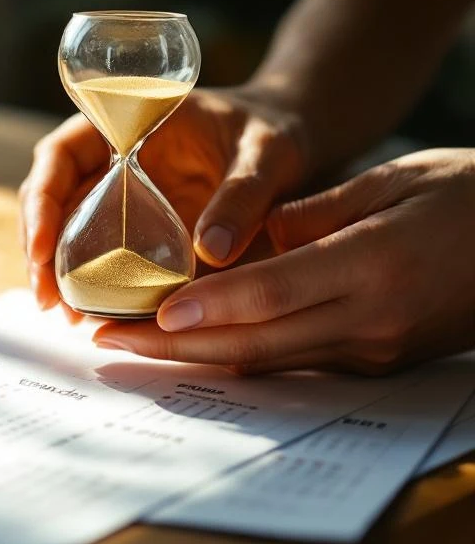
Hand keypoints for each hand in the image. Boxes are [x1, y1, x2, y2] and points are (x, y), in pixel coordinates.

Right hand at [18, 87, 307, 315]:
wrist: (290, 143)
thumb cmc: (273, 133)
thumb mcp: (266, 155)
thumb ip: (243, 195)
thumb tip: (213, 252)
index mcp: (124, 123)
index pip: (60, 155)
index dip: (42, 200)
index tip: (43, 247)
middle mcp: (110, 159)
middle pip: (52, 200)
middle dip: (41, 250)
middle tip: (47, 299)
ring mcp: (120, 195)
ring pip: (68, 231)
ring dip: (59, 273)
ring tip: (67, 317)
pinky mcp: (137, 228)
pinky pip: (103, 254)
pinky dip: (93, 283)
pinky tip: (92, 316)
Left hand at [94, 149, 474, 374]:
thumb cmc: (468, 197)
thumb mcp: (392, 181)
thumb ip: (313, 213)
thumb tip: (241, 242)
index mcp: (373, 263)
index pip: (272, 291)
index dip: (206, 306)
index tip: (148, 315)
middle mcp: (368, 320)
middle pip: (254, 342)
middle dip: (173, 347)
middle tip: (106, 340)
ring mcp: (372, 350)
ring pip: (267, 361)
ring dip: (194, 357)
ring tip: (131, 346)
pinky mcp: (374, 362)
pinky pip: (294, 362)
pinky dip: (238, 354)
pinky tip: (193, 346)